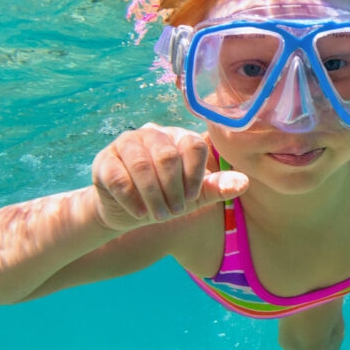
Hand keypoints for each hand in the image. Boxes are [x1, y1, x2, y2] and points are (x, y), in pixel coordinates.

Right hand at [89, 124, 247, 231]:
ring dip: (153, 196)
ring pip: (142, 165)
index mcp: (178, 137)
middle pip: (167, 156)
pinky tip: (139, 213)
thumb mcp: (194, 197)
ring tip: (158, 216)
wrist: (125, 211)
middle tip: (174, 212)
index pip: (193, 146)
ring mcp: (125, 144)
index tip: (192, 199)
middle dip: (173, 190)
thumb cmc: (165, 198)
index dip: (195, 175)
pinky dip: (132, 200)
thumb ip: (217, 188)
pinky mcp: (104, 160)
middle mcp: (152, 133)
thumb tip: (244, 182)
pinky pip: (119, 178)